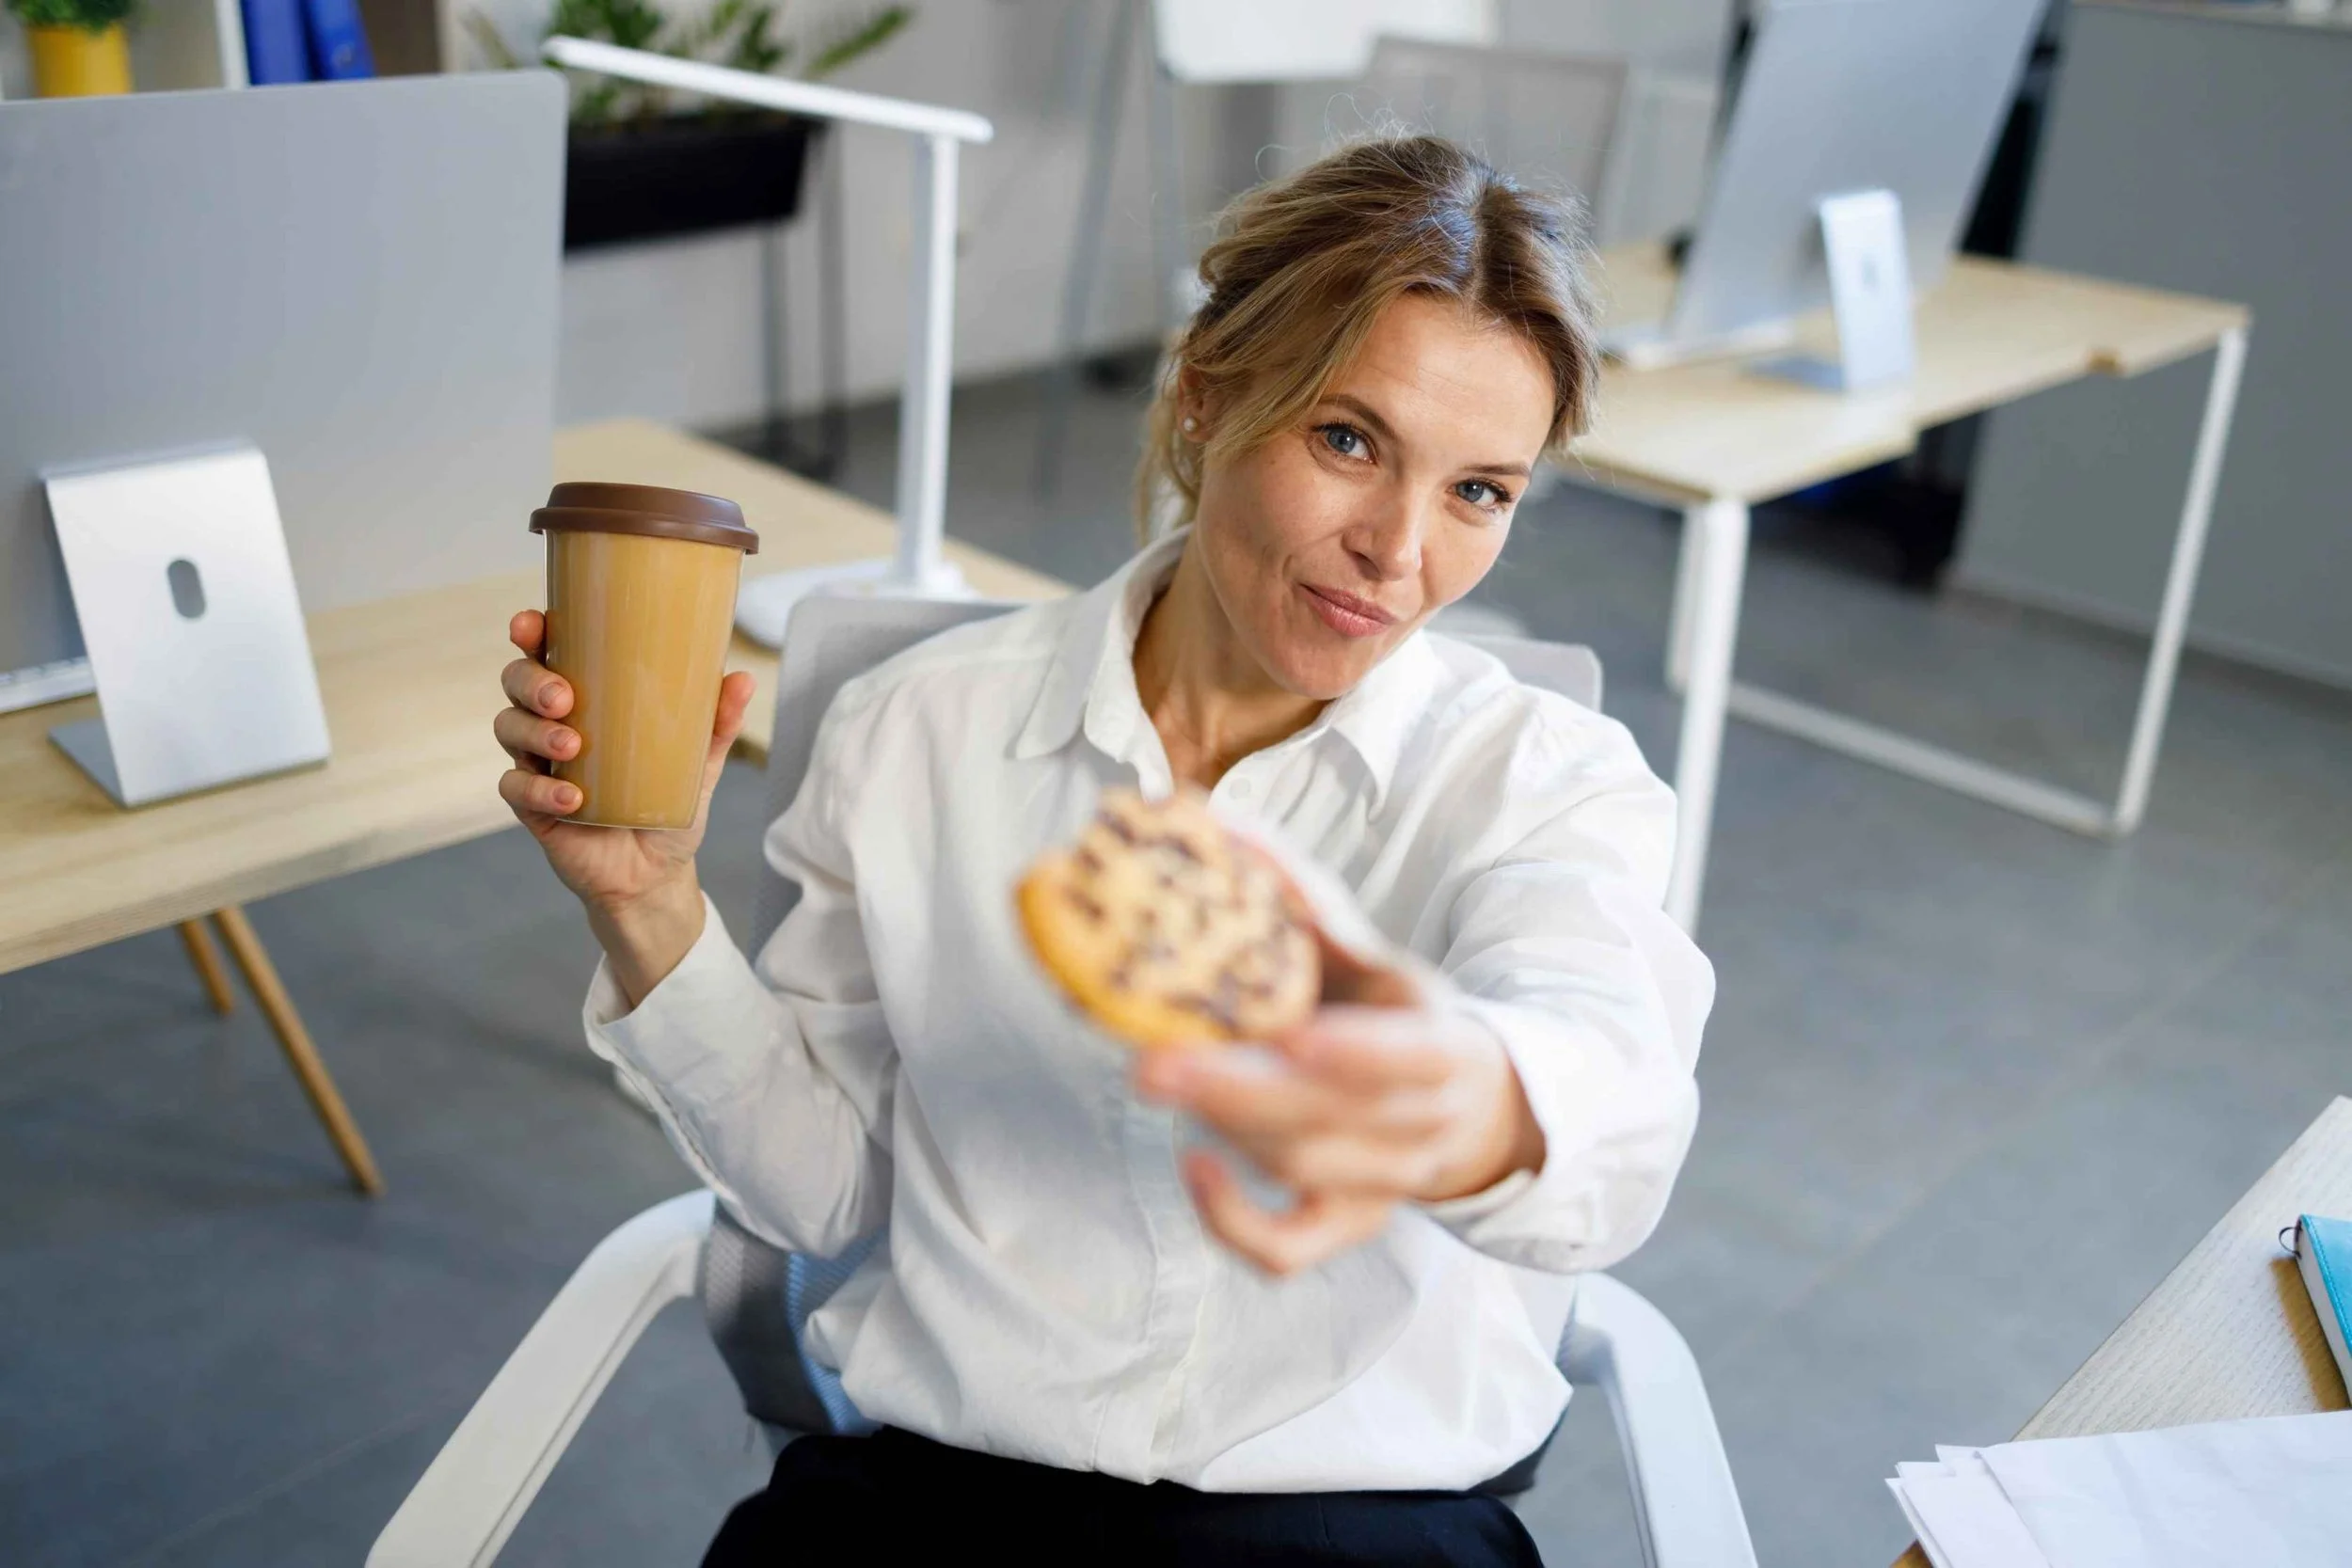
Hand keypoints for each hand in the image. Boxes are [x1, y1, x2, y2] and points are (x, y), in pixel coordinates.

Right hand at [495, 608, 756, 1003]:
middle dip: (531, 680)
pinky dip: (540, 790)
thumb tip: (742, 680)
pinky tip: (573, 799)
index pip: (547, 652)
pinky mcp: (533, 807)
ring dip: (535, 730)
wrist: (655, 873)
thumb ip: (717, 723)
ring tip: (572, 745)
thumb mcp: (699, 762)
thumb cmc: (667, 803)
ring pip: (508, 727)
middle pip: (516, 682)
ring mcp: (539, 763)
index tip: (533, 624)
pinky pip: (516, 788)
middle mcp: (553, 723)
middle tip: (564, 696)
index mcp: (588, 699)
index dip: (531, 632)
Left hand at [1135, 941, 1544, 1275]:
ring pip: (1301, 1169)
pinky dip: (1234, 1222)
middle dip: (1236, 1092)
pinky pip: (1288, 1250)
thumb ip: (1306, 903)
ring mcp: (1384, 1187)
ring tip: (1158, 1071)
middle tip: (1151, 1061)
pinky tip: (1190, 1166)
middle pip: (1330, 1121)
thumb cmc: (1396, 1014)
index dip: (1358, 1053)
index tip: (1293, 1034)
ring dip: (1225, 1124)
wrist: (1469, 1108)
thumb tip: (1221, 828)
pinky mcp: (1346, 1228)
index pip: (1412, 1058)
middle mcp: (1419, 1127)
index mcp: (1442, 1047)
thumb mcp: (1376, 958)